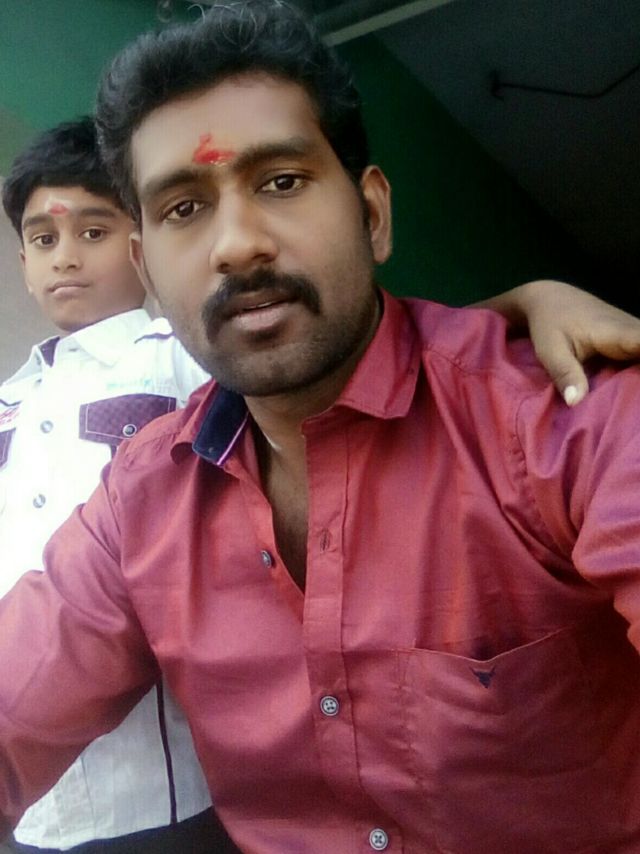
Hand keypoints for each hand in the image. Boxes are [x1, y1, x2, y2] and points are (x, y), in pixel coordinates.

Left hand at [478, 281, 639, 404]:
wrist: (548, 297)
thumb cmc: (549, 323)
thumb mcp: (550, 350)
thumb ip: (565, 374)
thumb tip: (575, 403)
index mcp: (614, 332)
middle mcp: (630, 328)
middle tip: (637, 398)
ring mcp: (631, 329)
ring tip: (635, 396)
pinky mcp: (629, 334)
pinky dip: (637, 365)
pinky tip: (631, 386)